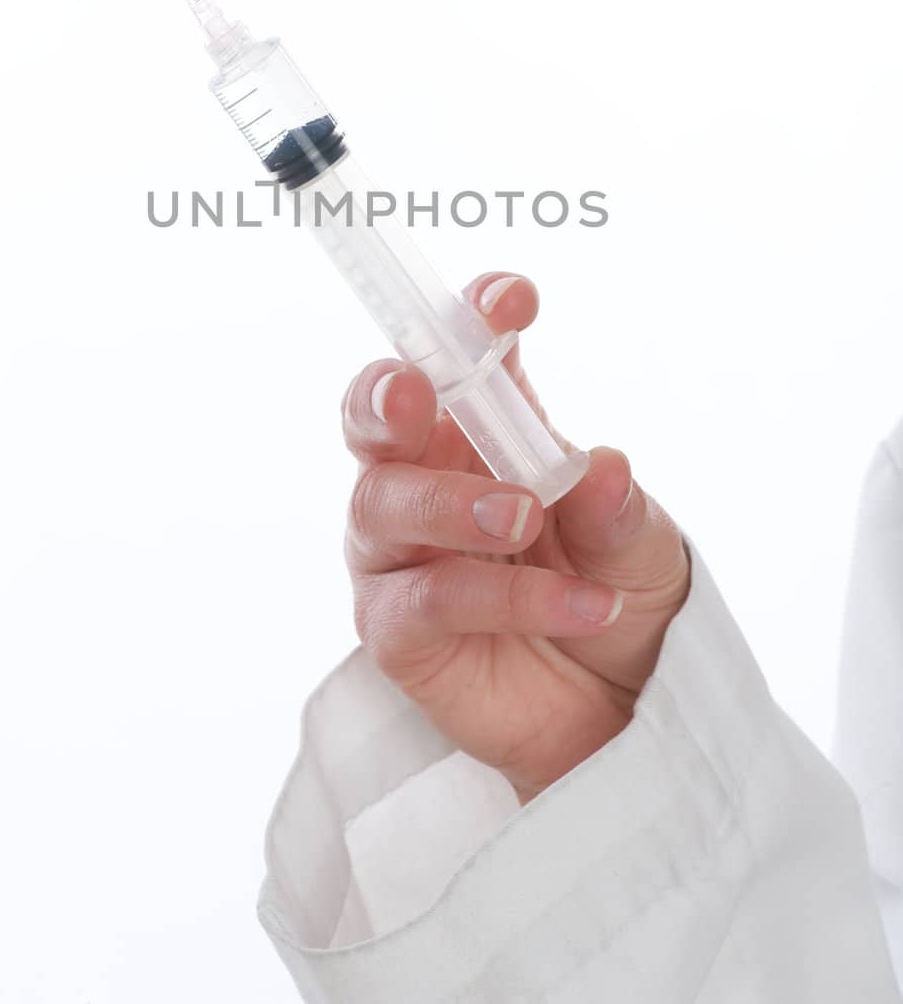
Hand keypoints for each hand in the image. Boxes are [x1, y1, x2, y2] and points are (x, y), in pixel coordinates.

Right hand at [342, 272, 690, 802]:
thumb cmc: (620, 599)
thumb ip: (616, 508)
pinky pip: (428, 598)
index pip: (458, 355)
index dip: (471, 318)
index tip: (511, 299)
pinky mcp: (397, 629)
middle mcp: (426, 476)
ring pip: (383, 502)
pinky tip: (579, 604)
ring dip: (453, 502)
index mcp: (483, 431)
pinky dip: (504, 594)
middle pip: (373, 414)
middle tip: (419, 393)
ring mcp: (402, 553)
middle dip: (385, 392)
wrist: (621, 716)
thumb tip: (599, 465)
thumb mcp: (643, 548)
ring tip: (525, 517)